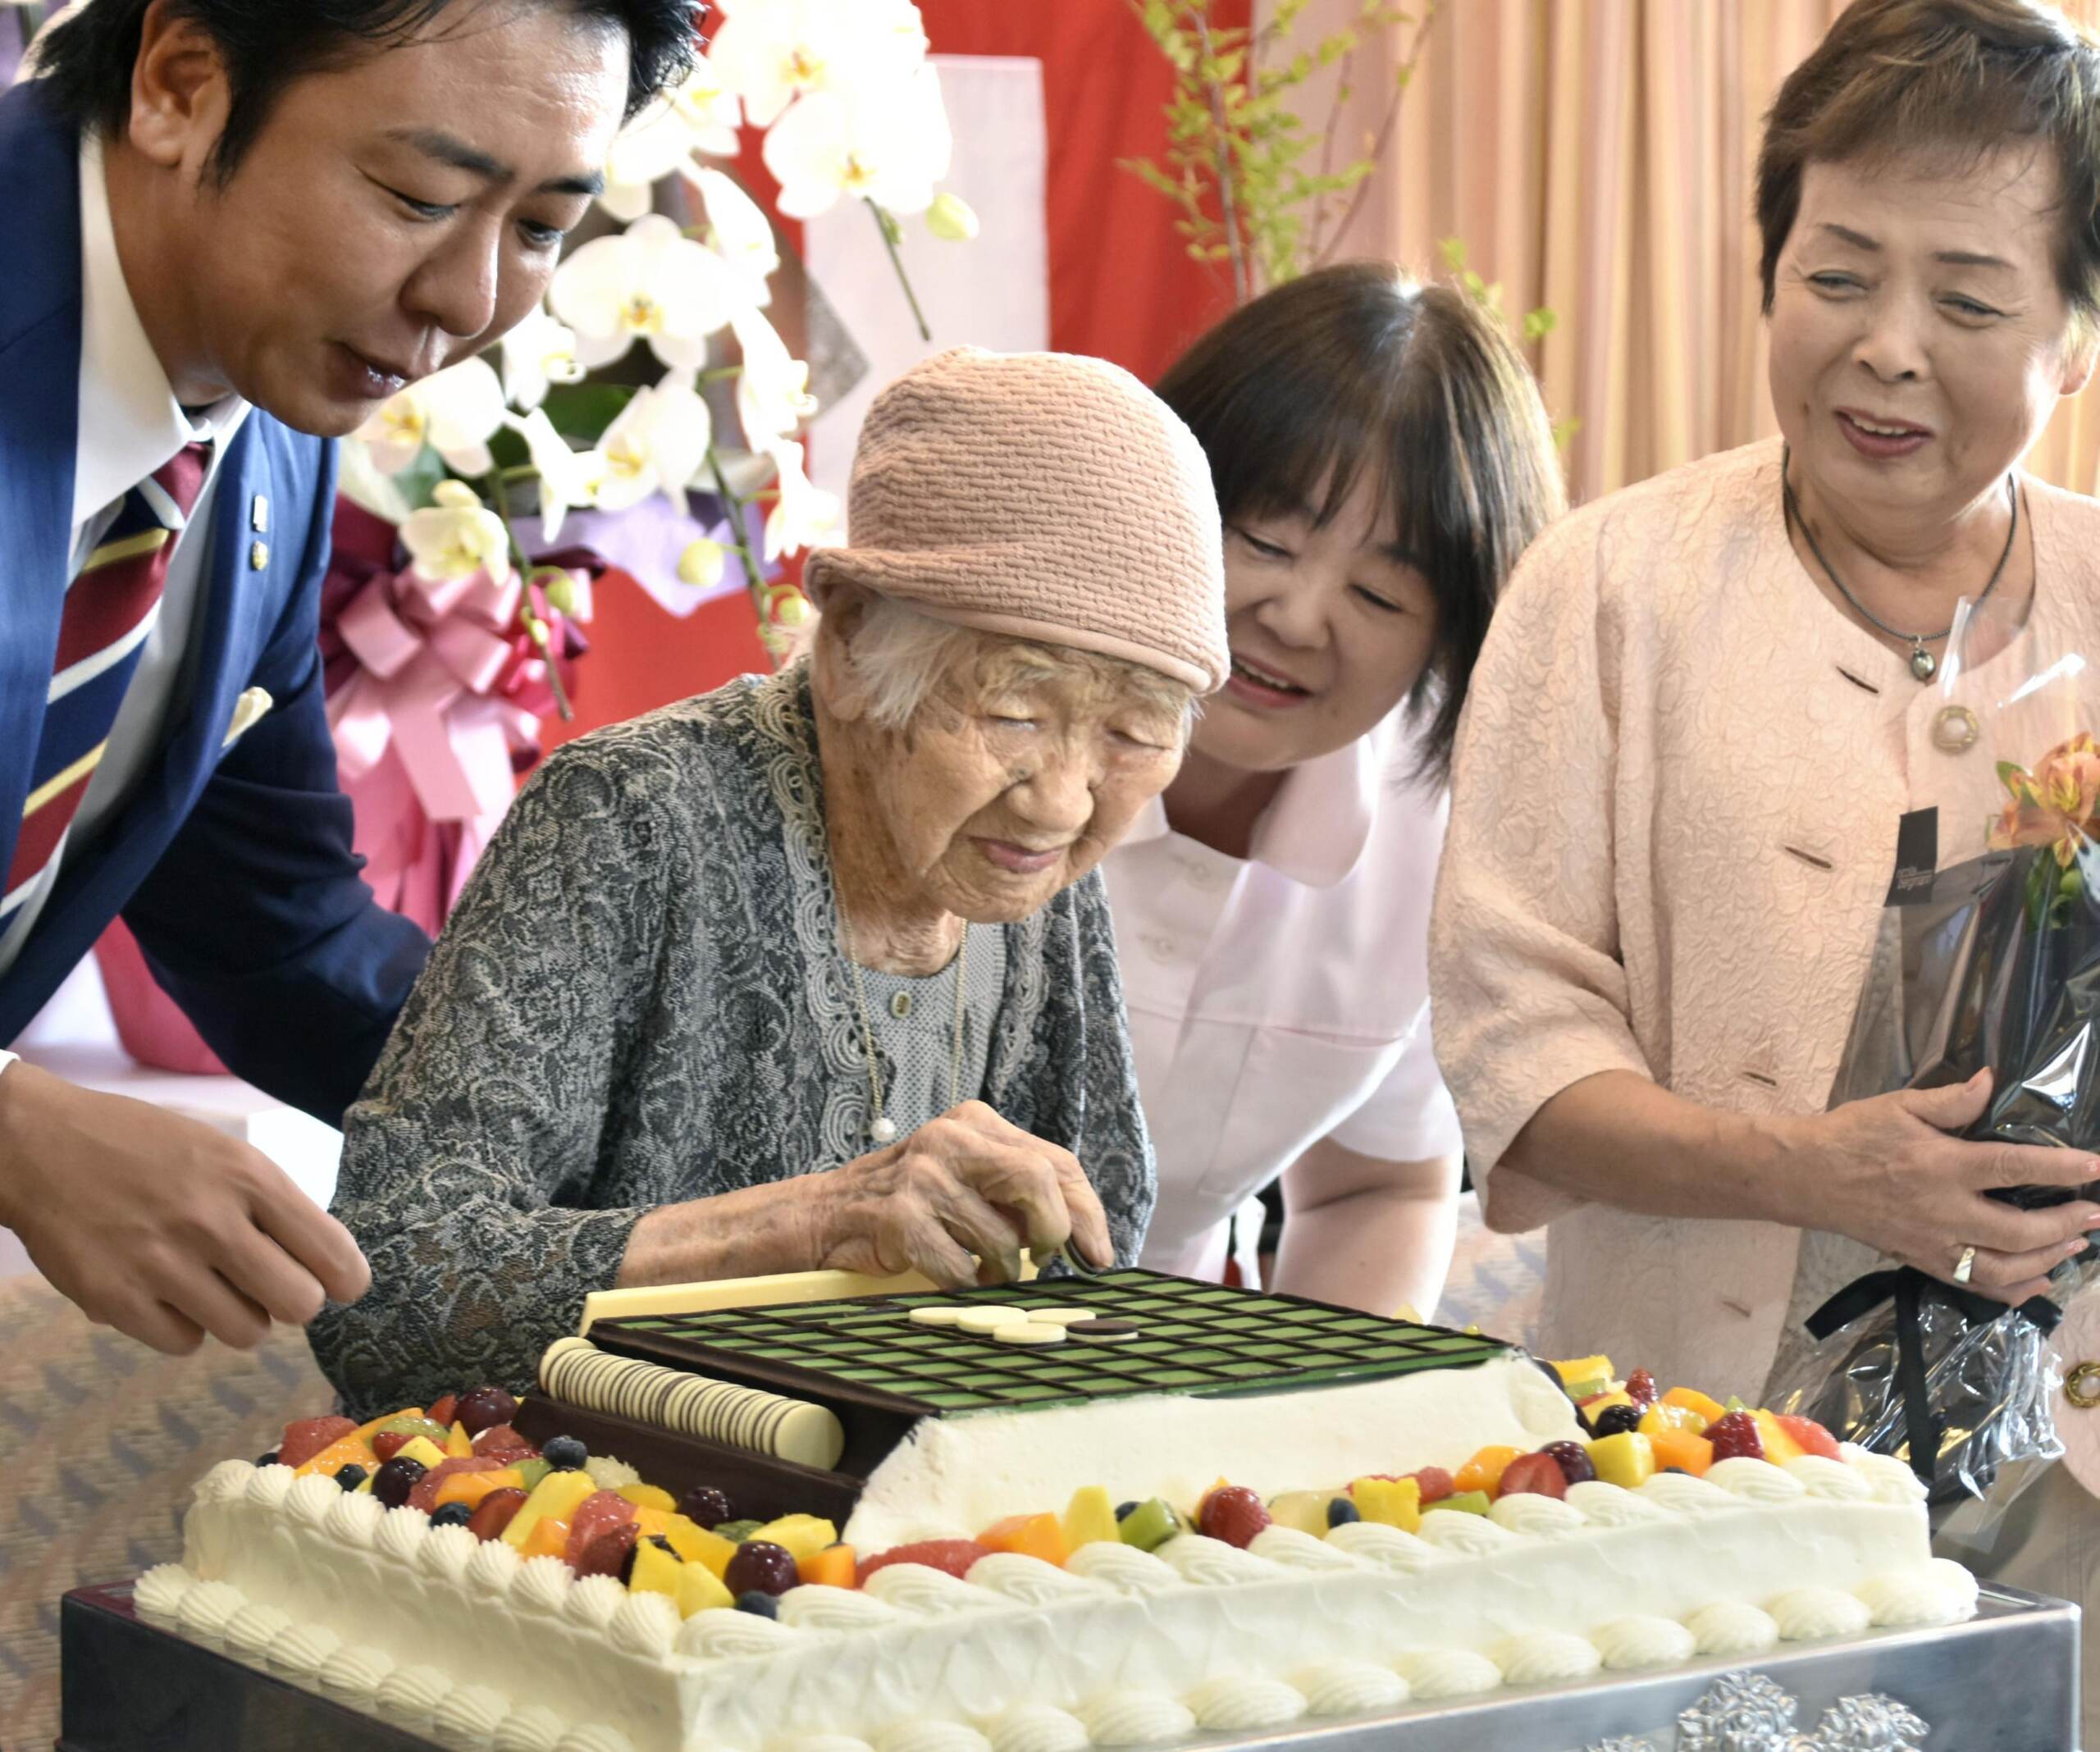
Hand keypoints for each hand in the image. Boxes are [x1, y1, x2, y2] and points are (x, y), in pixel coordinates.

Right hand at [0, 1063, 371, 1352]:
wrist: (41, 1146)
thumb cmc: (144, 1147)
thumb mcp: (224, 1153)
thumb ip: (273, 1204)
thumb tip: (327, 1264)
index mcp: (248, 1177)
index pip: (331, 1251)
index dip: (348, 1279)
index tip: (344, 1285)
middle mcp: (211, 1222)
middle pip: (299, 1304)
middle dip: (294, 1302)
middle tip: (271, 1287)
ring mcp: (161, 1264)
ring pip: (246, 1332)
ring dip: (239, 1317)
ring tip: (214, 1286)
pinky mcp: (114, 1299)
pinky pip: (185, 1343)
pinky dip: (184, 1327)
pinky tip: (167, 1295)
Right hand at [804, 1100, 1112, 1285]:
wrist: (828, 1214)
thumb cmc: (913, 1201)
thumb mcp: (969, 1176)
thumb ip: (1020, 1192)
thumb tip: (1084, 1235)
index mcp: (977, 1123)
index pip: (1056, 1161)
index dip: (1087, 1211)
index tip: (1097, 1254)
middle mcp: (951, 1140)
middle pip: (1038, 1181)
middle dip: (1054, 1232)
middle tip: (1046, 1261)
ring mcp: (923, 1177)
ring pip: (1001, 1238)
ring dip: (1001, 1271)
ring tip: (982, 1269)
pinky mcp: (901, 1218)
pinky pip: (961, 1269)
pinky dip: (965, 1285)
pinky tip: (953, 1275)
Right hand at [1777, 1069, 2099, 1302]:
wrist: (1805, 1178)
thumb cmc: (1851, 1135)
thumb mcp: (1899, 1106)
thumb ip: (1951, 1099)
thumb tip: (1991, 1081)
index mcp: (1940, 1165)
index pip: (2011, 1167)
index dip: (2060, 1168)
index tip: (2096, 1166)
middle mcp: (1942, 1211)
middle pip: (2018, 1231)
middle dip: (2065, 1225)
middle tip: (2095, 1215)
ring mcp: (1932, 1243)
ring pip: (2001, 1268)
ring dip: (2046, 1260)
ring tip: (2075, 1246)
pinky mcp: (1921, 1260)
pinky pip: (1974, 1285)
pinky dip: (2012, 1290)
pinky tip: (2038, 1282)